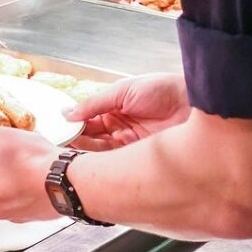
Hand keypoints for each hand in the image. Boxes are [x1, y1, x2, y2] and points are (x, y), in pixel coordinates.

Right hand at [67, 72, 189, 150]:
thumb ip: (95, 103)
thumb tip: (68, 112)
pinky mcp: (140, 157)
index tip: (58, 128)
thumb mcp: (122, 91)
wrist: (192, 104)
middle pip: (92, 135)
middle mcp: (120, 126)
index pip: (88, 118)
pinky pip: (116, 160)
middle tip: (61, 142)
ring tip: (70, 150)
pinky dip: (101, 161)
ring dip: (85, 150)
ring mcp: (130, 142)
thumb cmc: (161, 90)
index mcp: (114, 107)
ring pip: (100, 150)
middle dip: (76, 138)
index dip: (74, 122)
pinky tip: (89, 159)